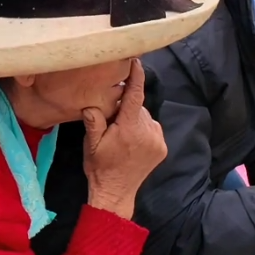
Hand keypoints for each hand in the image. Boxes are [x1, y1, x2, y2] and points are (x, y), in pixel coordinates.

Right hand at [83, 60, 167, 219]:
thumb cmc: (100, 167)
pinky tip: (132, 142)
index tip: (135, 62)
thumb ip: (94, 121)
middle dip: (126, 108)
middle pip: (138, 106)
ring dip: (135, 119)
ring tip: (121, 135)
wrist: (116, 193)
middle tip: (112, 120)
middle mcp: (148, 131)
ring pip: (145, 117)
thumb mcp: (91, 144)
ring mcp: (158, 140)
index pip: (135, 95)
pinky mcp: (162, 147)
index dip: (136, 76)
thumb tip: (93, 103)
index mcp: (129, 128)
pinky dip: (143, 129)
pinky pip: (152, 128)